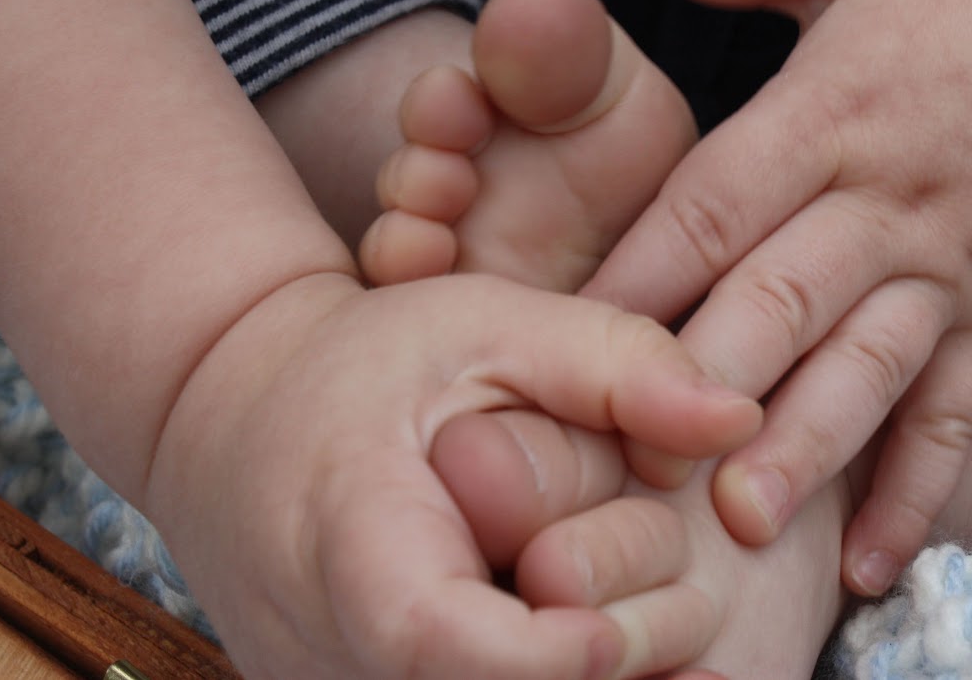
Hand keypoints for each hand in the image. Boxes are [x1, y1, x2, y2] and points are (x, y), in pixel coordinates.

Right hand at [142, 270, 760, 679]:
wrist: (234, 427)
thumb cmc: (372, 366)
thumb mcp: (488, 327)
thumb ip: (613, 363)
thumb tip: (736, 420)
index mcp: (355, 546)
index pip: (449, 644)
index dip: (563, 650)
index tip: (632, 618)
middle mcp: (328, 653)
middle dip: (611, 676)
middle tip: (683, 612)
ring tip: (650, 635)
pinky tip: (607, 653)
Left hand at [582, 0, 971, 594]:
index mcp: (837, 107)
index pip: (718, 200)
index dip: (637, 270)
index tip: (557, 334)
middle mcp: (893, 199)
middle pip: (783, 299)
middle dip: (704, 382)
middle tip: (622, 457)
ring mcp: (958, 264)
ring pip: (868, 369)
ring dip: (805, 448)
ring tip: (735, 525)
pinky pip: (960, 410)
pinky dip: (921, 487)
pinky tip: (871, 564)